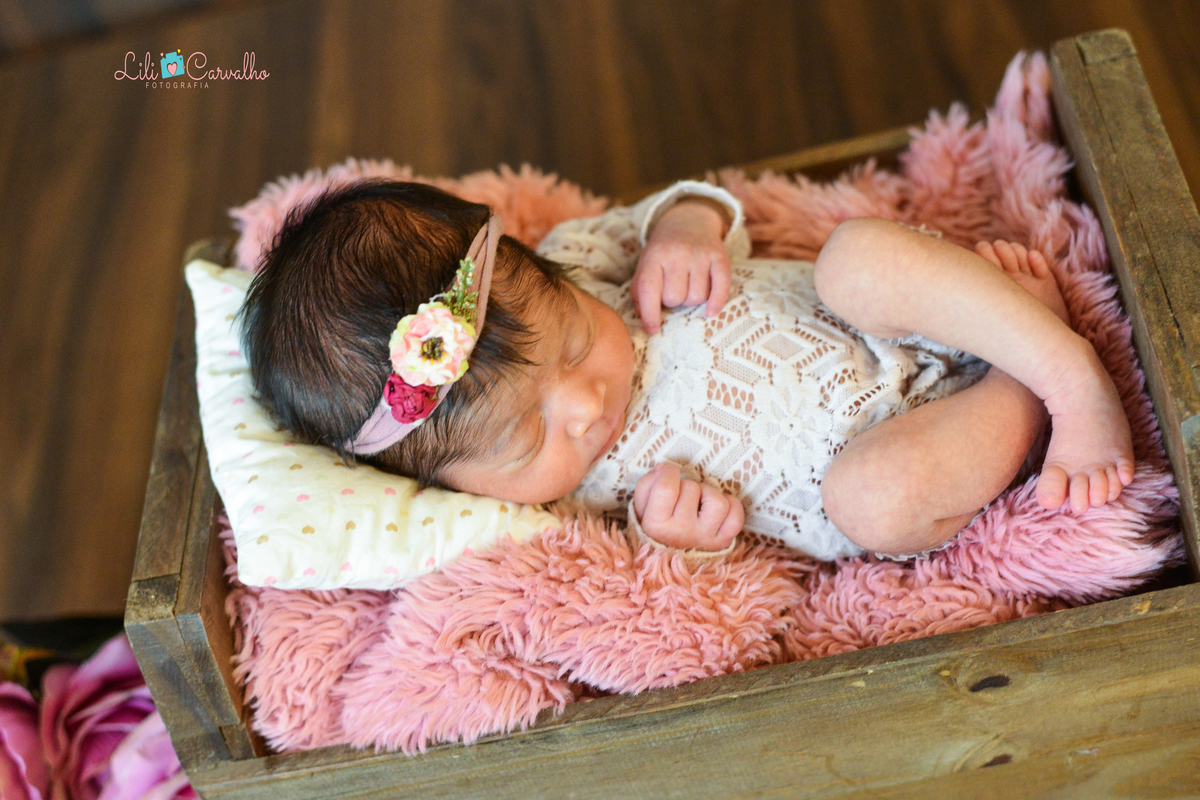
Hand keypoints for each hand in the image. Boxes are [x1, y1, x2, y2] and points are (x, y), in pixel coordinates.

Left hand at [630, 199, 731, 332]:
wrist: (688, 221)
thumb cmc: (663, 252)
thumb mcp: (645, 265)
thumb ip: (639, 290)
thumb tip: (642, 316)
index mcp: (654, 256)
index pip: (649, 289)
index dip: (650, 313)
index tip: (652, 329)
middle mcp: (678, 253)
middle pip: (675, 298)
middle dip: (672, 301)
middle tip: (673, 290)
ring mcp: (700, 254)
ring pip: (696, 297)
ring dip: (691, 299)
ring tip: (688, 286)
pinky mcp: (720, 256)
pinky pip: (721, 288)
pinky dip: (716, 303)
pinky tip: (710, 311)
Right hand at [632, 463, 743, 550]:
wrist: (667, 562)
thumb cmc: (655, 528)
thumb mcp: (641, 508)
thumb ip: (647, 485)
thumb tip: (664, 468)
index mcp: (656, 526)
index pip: (666, 488)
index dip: (669, 473)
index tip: (668, 473)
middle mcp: (681, 534)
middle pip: (691, 489)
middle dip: (686, 485)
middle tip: (681, 496)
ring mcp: (704, 539)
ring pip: (718, 503)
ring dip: (709, 494)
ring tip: (699, 502)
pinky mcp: (721, 542)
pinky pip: (736, 518)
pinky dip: (731, 508)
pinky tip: (716, 510)